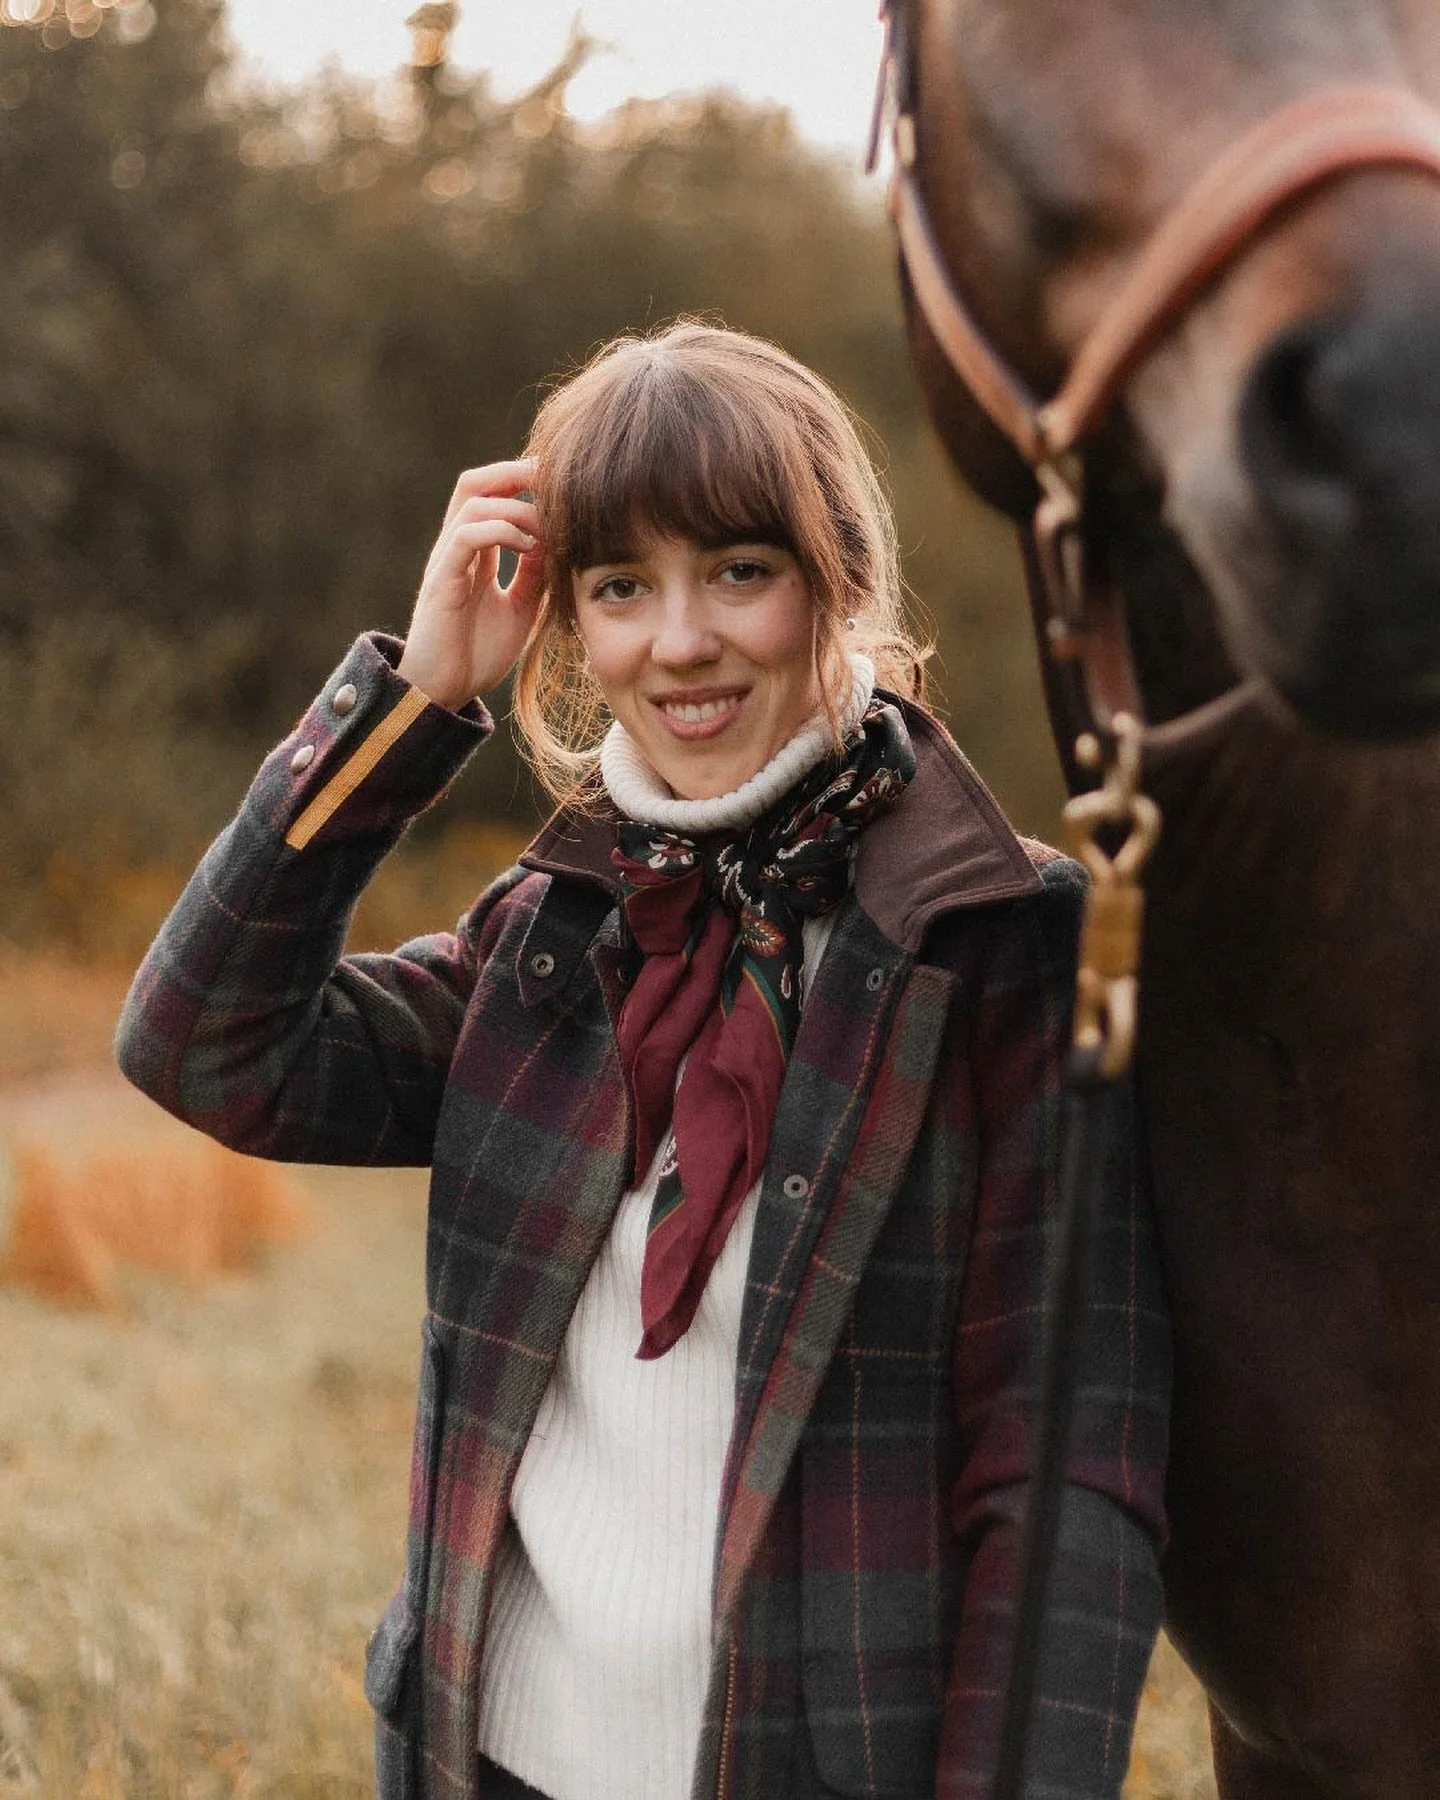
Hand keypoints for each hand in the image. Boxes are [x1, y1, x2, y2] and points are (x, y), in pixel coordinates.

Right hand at [396, 460, 546, 710]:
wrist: (443, 693)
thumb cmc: (476, 654)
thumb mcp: (520, 607)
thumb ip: (535, 573)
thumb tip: (559, 539)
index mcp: (471, 552)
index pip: (490, 495)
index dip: (521, 480)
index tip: (560, 481)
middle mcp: (455, 548)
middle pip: (474, 483)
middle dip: (514, 472)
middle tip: (553, 477)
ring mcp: (446, 561)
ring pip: (474, 503)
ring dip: (517, 508)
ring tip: (548, 529)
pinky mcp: (441, 581)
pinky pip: (466, 536)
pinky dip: (501, 532)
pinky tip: (529, 548)